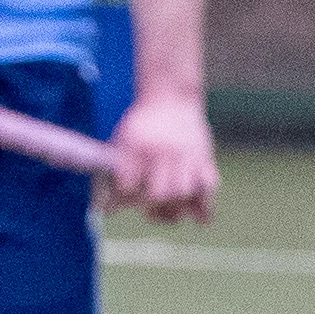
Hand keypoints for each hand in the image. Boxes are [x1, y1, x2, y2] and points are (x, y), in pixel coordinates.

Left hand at [102, 89, 218, 223]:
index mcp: (138, 146)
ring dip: (176, 210)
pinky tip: (198, 217)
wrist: (171, 95)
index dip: (123, 201)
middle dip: (152, 208)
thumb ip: (118, 171)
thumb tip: (105, 209)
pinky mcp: (205, 158)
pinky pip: (209, 187)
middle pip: (160, 194)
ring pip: (185, 193)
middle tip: (148, 212)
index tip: (118, 206)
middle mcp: (164, 151)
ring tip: (168, 214)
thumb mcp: (123, 139)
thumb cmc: (143, 123)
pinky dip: (205, 207)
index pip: (129, 186)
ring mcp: (187, 155)